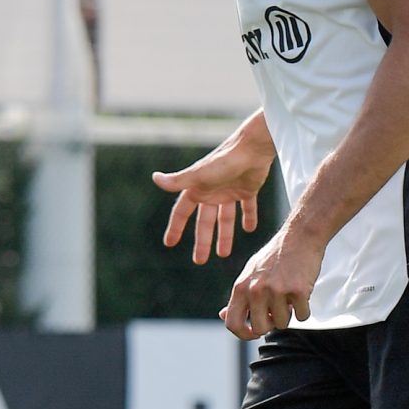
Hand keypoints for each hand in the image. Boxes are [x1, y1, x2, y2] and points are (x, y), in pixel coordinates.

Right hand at [153, 126, 273, 264]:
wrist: (253, 147)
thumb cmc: (225, 160)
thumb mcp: (200, 174)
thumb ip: (179, 180)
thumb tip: (155, 178)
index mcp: (197, 188)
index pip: (182, 212)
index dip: (175, 227)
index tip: (169, 243)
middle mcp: (212, 191)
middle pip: (204, 221)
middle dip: (202, 240)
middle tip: (199, 261)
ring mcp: (230, 190)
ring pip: (225, 218)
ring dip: (225, 235)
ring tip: (223, 254)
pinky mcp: (248, 189)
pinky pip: (248, 208)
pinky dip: (249, 217)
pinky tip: (250, 229)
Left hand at [220, 229, 318, 337]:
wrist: (299, 237)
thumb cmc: (275, 256)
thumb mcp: (250, 273)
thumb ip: (239, 296)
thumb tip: (223, 315)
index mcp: (241, 287)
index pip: (232, 323)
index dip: (243, 335)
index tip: (253, 333)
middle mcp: (256, 290)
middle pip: (260, 329)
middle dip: (270, 324)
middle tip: (277, 310)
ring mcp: (277, 290)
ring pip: (282, 324)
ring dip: (289, 315)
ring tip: (289, 297)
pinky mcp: (297, 290)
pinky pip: (302, 316)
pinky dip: (304, 310)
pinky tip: (302, 294)